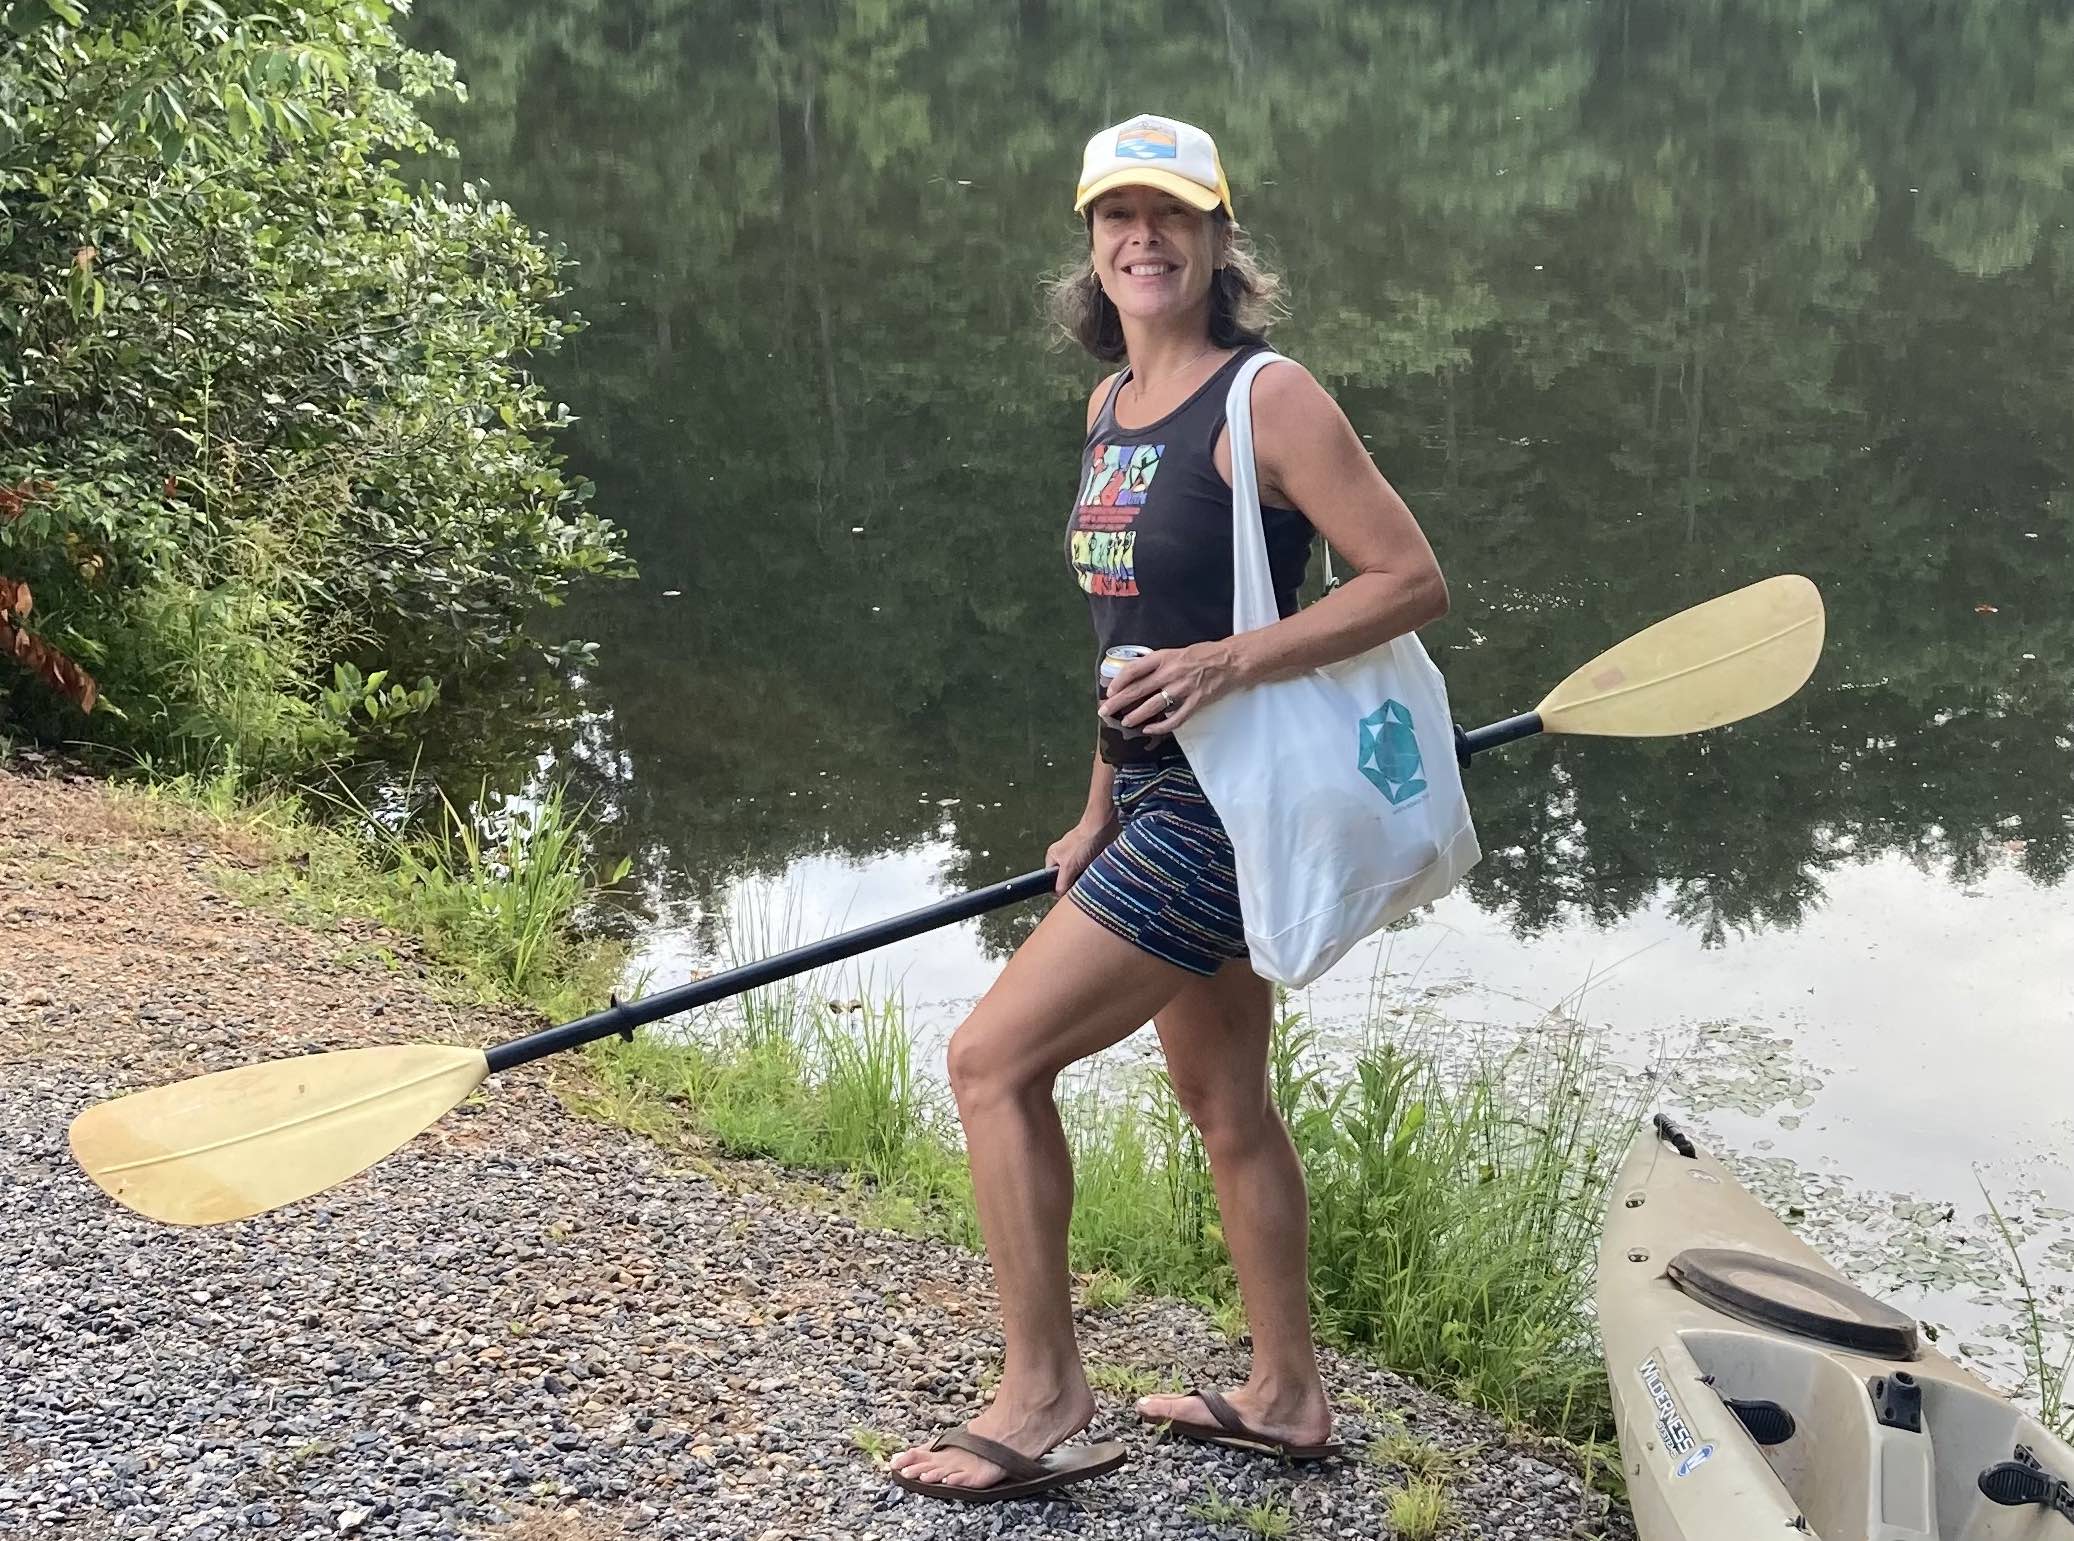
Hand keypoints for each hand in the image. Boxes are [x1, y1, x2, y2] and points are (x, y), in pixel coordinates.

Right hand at [1046, 814, 1118, 895]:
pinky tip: (1098, 872)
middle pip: (1067, 879)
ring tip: (1091, 876)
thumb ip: (1061, 883)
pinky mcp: (1091, 856)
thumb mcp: (1068, 867)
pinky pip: (1090, 870)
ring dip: (1085, 878)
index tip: (1068, 893)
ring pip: (1079, 875)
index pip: (1051, 879)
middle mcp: (1064, 857)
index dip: (1059, 888)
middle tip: (1082, 884)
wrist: (1103, 827)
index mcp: (1053, 857)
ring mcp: (1078, 856)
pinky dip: (1094, 873)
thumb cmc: (1084, 842)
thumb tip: (1059, 895)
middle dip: (1074, 883)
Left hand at [1101, 642, 1242, 736]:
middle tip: (1104, 711)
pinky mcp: (1196, 702)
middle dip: (1118, 702)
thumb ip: (1159, 664)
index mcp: (1165, 657)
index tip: (1110, 690)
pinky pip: (1174, 719)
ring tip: (1125, 722)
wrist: (1232, 660)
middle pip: (1138, 689)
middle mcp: (1171, 672)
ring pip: (1153, 706)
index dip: (1119, 681)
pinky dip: (1160, 727)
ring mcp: (1183, 689)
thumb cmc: (1204, 654)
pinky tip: (1150, 729)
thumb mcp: (1177, 652)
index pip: (1134, 669)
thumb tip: (1137, 676)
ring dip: (1136, 716)